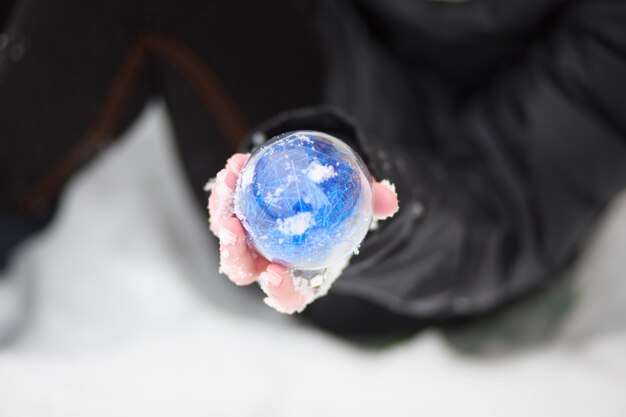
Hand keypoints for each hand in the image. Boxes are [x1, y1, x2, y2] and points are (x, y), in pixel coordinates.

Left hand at [208, 153, 398, 313]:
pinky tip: (236, 164)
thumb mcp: (360, 203)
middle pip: (243, 270)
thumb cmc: (340, 207)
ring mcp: (248, 240)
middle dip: (233, 253)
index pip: (288, 295)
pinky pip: (226, 206)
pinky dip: (228, 187)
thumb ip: (372, 202)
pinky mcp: (236, 215)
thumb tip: (389, 200)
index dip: (280, 290)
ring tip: (231, 180)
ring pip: (227, 235)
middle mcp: (267, 261)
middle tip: (234, 227)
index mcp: (298, 274)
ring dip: (223, 211)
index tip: (277, 272)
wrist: (316, 187)